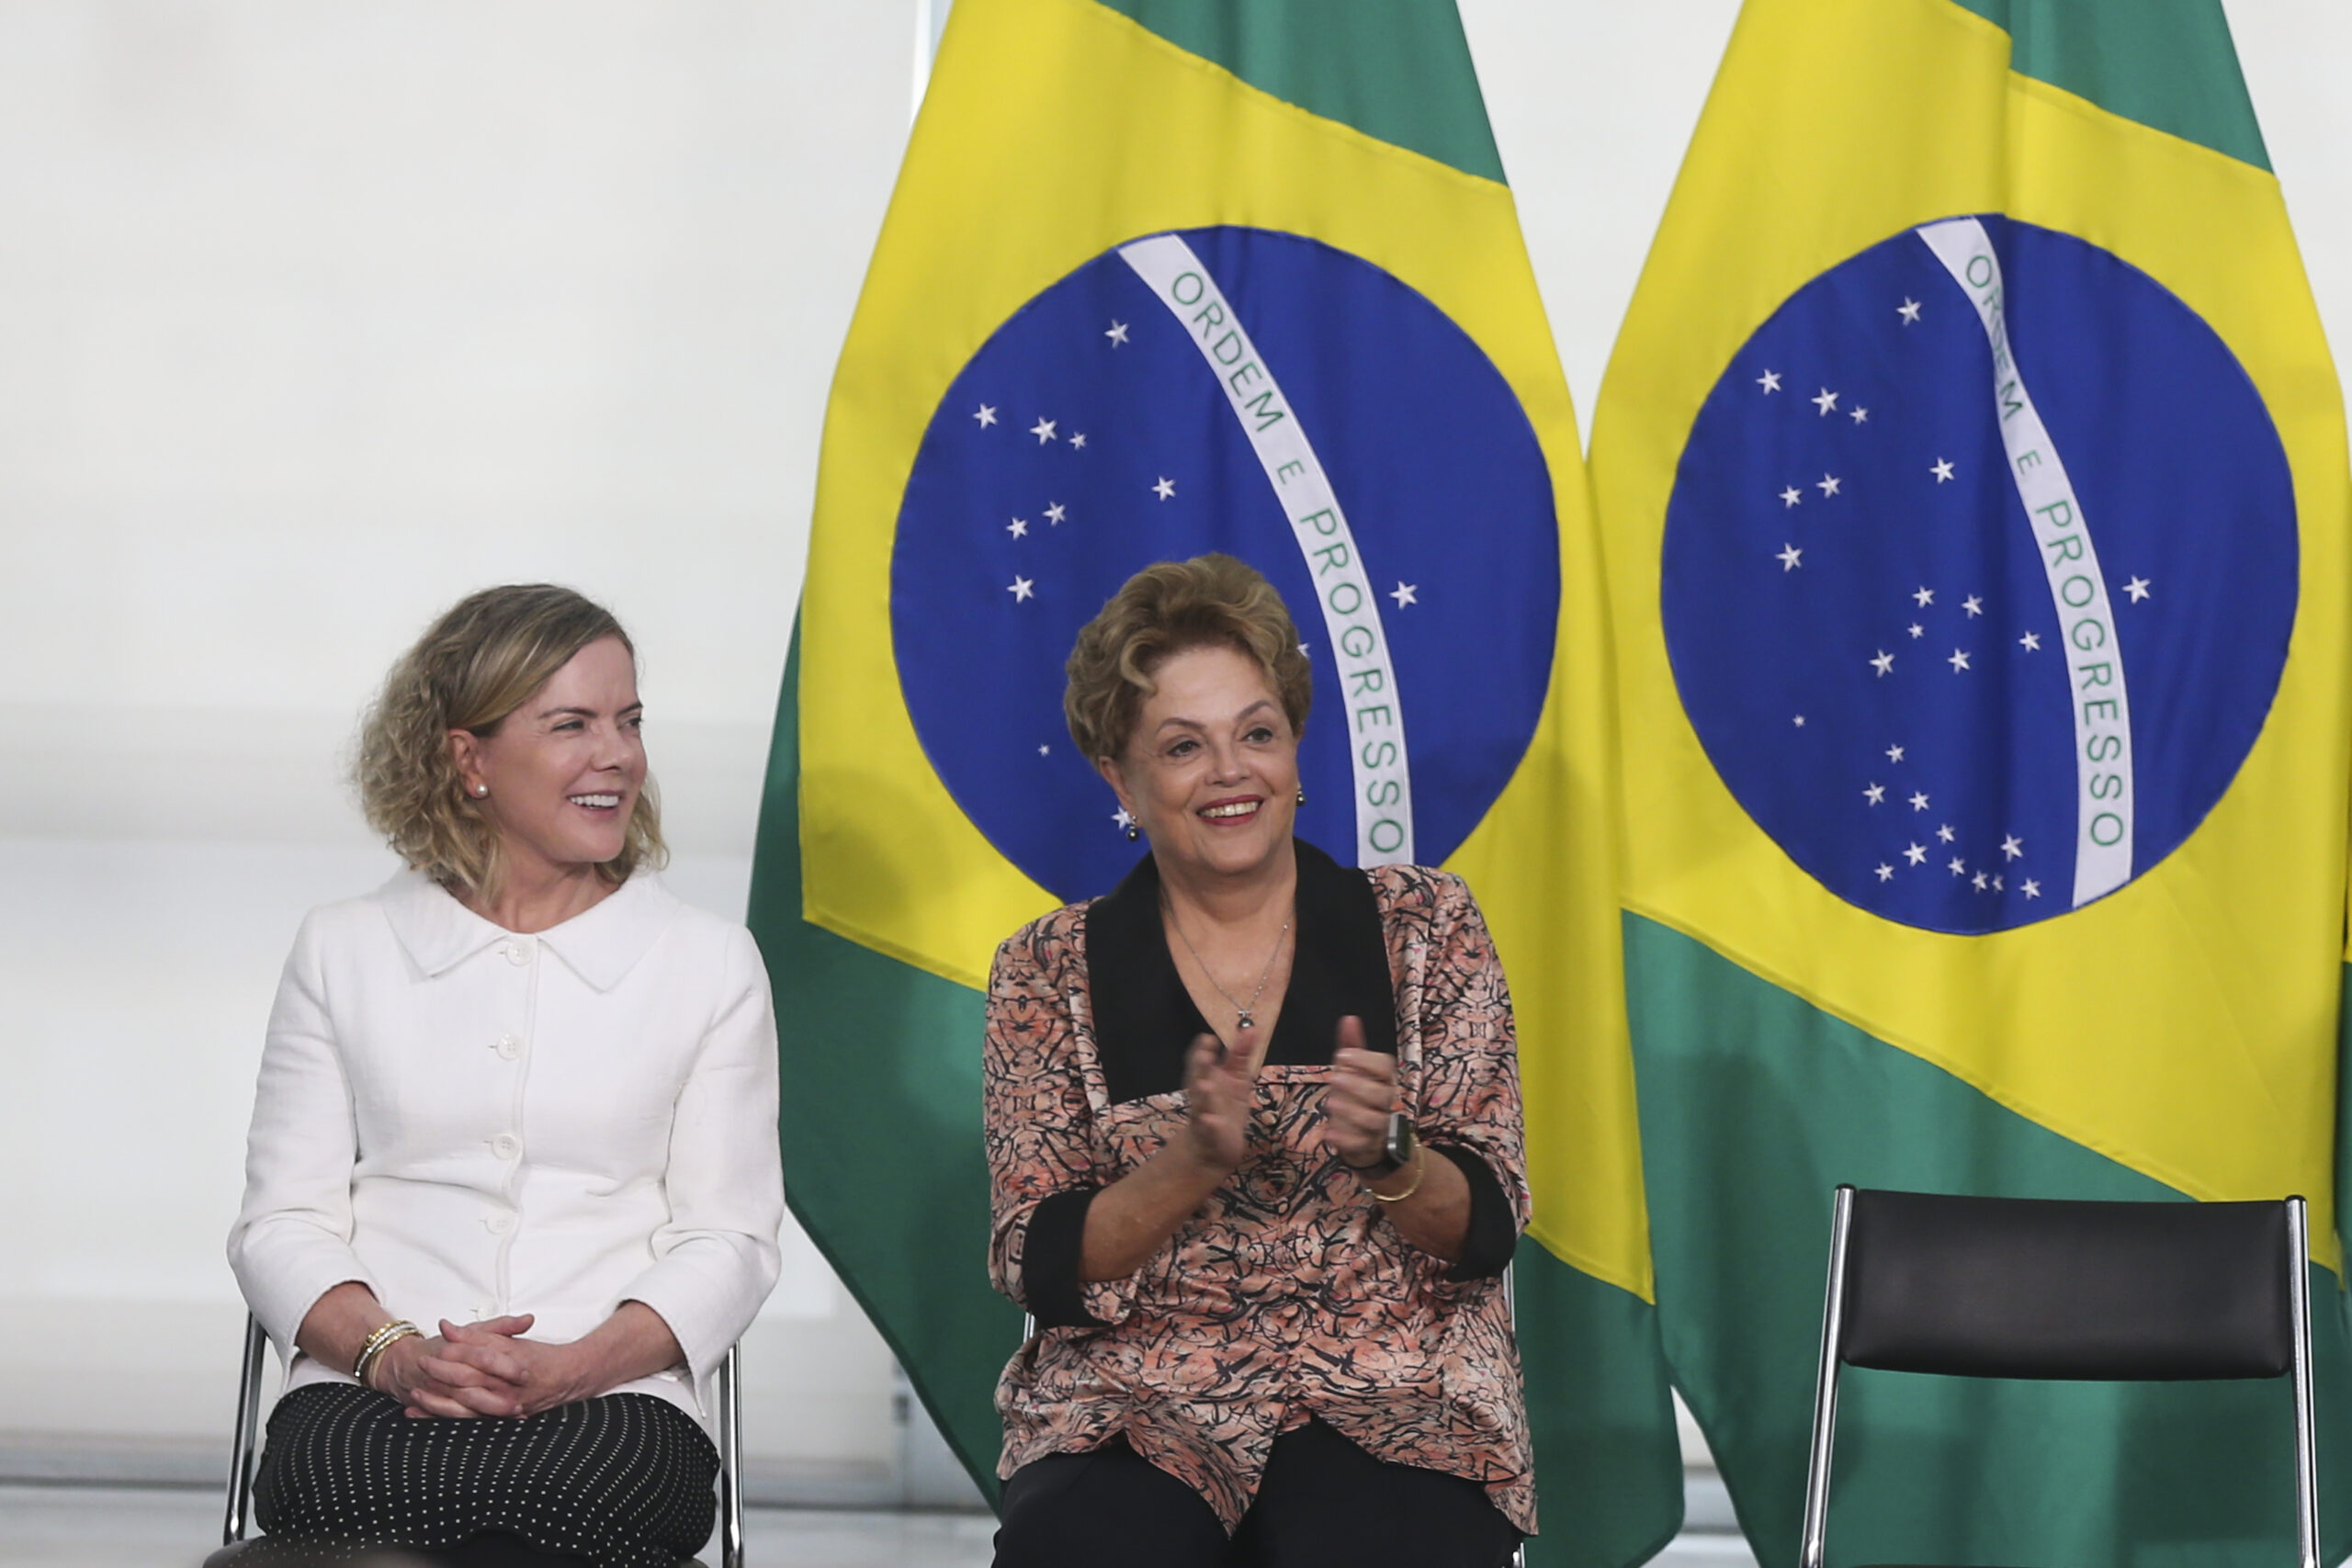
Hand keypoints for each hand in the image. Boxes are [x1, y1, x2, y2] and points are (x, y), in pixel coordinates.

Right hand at [370, 1315, 535, 1418]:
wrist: (405, 1363)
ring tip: (513, 1414)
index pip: (483, 1358)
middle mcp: (446, 1373)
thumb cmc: (444, 1346)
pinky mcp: (436, 1407)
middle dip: (497, 1397)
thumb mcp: (473, 1331)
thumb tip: (528, 1320)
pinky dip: (474, 1424)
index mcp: (456, 1350)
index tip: (524, 1373)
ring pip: (464, 1407)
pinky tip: (497, 1426)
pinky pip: (454, 1419)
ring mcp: (439, 1393)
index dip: (505, 1366)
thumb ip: (502, 1326)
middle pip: (473, 1386)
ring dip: (488, 1413)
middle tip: (520, 1402)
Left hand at [427, 1317, 598, 1418]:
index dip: (454, 1351)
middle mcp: (505, 1387)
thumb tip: (447, 1327)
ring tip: (415, 1395)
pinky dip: (441, 1419)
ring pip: (464, 1408)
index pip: (477, 1356)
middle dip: (440, 1374)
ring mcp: (501, 1406)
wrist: (567, 1377)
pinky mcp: (496, 1420)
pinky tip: (422, 1415)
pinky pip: (465, 1422)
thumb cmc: (537, 1358)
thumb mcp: (508, 1341)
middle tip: (421, 1365)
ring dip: (436, 1403)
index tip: (436, 1344)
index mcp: (509, 1362)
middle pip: (467, 1381)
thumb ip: (479, 1334)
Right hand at [1181, 1022, 1264, 1175]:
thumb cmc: (1226, 1105)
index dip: (1202, 1049)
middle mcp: (1202, 1093)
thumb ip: (1241, 1053)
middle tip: (1204, 1054)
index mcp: (1208, 1076)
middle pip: (1198, 1078)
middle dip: (1200, 1067)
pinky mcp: (1212, 1134)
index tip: (1208, 1038)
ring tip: (1207, 1085)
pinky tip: (1211, 1120)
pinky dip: (1210, 1125)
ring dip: (1204, 1094)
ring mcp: (1205, 1114)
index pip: (1201, 1060)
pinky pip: (1209, 1129)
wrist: (1216, 1145)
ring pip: (1201, 1103)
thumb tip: (1251, 1027)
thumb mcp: (1237, 1077)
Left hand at [1324, 1015, 1396, 1170]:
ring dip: (1352, 1112)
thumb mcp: (1352, 1070)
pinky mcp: (1367, 1146)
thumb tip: (1349, 1018)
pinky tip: (1328, 1134)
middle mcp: (1386, 1102)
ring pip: (1373, 1120)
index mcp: (1384, 1079)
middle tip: (1333, 1077)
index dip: (1365, 1060)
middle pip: (1381, 1094)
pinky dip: (1346, 1140)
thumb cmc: (1357, 1096)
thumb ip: (1351, 1046)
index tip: (1342, 1055)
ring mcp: (1378, 1126)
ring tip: (1330, 1103)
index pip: (1385, 1066)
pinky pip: (1361, 1144)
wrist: (1365, 1136)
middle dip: (1357, 1085)